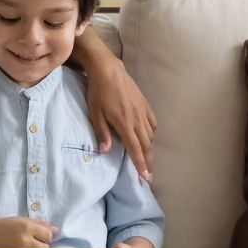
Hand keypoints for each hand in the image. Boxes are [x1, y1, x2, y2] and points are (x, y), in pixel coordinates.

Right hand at [0, 217, 55, 247]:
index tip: (41, 235)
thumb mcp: (20, 220)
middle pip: (46, 245)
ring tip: (26, 247)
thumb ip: (38, 223)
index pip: (48, 233)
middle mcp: (26, 238)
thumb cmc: (2, 226)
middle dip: (42, 243)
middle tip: (32, 241)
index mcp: (27, 225)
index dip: (46, 235)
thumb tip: (56, 230)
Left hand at [86, 64, 156, 182]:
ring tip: (147, 159)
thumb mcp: (95, 113)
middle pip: (146, 145)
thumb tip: (106, 151)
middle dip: (148, 162)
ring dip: (150, 148)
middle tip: (149, 176)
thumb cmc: (98, 92)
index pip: (136, 149)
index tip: (146, 178)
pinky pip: (153, 122)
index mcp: (125, 123)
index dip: (141, 164)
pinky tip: (148, 135)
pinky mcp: (145, 103)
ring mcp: (142, 110)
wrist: (108, 69)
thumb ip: (102, 133)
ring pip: (151, 134)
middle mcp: (137, 119)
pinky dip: (152, 132)